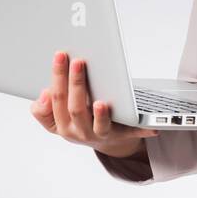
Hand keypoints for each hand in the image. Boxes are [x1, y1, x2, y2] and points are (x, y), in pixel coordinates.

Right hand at [30, 50, 158, 158]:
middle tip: (79, 61)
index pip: (56, 99)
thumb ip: (42, 109)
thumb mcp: (55, 119)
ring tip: (101, 103)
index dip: (57, 78)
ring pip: (98, 124)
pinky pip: (132, 132)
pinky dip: (143, 129)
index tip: (60, 56)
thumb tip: (44, 95)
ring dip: (100, 115)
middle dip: (76, 84)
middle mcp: (79, 132)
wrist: (103, 141)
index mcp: (62, 125)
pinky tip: (153, 125)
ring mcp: (100, 134)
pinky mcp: (122, 135)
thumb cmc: (78, 121)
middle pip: (75, 108)